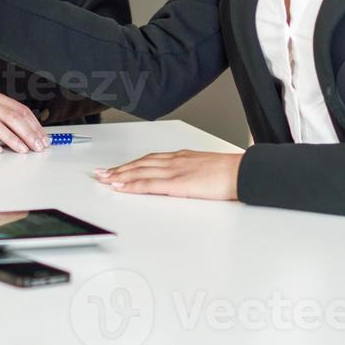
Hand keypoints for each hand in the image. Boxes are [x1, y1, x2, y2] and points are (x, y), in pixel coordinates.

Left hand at [93, 150, 241, 199]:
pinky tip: (121, 186)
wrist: (243, 172)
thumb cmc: (230, 173)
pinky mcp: (178, 183)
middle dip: (119, 168)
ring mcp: (175, 171)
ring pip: (140, 171)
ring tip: (105, 179)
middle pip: (140, 163)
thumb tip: (187, 179)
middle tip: (101, 173)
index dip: (131, 163)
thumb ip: (192, 172)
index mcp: (181, 157)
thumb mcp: (206, 168)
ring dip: (120, 175)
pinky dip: (132, 184)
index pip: (150, 159)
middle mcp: (175, 161)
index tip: (117, 167)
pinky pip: (149, 183)